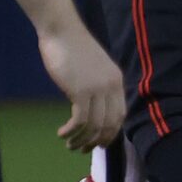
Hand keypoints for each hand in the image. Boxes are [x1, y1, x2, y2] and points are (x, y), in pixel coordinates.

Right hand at [39, 25, 126, 149]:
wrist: (61, 31)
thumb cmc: (72, 48)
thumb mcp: (92, 69)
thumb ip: (96, 87)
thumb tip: (89, 110)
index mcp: (116, 81)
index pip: (120, 115)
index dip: (111, 132)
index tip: (100, 143)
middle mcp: (111, 87)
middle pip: (110, 124)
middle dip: (97, 141)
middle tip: (82, 150)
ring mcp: (97, 89)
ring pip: (94, 126)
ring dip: (81, 140)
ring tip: (69, 145)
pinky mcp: (81, 91)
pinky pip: (80, 120)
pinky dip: (71, 131)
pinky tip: (62, 133)